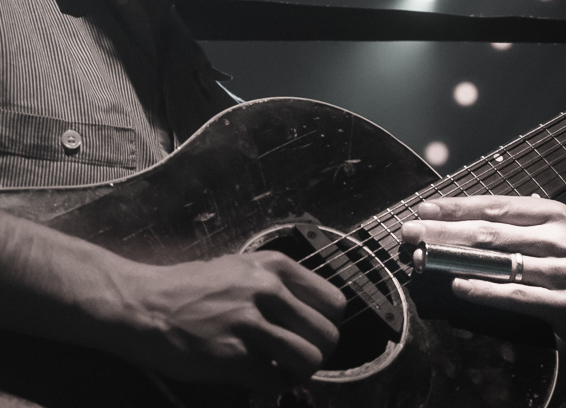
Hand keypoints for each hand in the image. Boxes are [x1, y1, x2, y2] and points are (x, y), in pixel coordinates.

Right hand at [120, 251, 344, 391]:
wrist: (139, 304)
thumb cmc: (188, 289)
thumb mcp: (241, 270)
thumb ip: (277, 289)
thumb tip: (310, 318)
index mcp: (275, 267)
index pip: (334, 303)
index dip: (326, 326)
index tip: (310, 336)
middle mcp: (267, 289)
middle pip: (327, 335)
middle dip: (316, 355)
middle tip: (294, 361)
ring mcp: (248, 322)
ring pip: (309, 360)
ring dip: (296, 374)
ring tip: (277, 372)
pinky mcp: (230, 355)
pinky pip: (274, 382)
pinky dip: (269, 388)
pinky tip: (254, 380)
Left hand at [400, 196, 565, 351]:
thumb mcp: (560, 236)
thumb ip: (524, 224)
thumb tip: (471, 213)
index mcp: (556, 215)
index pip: (497, 206)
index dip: (458, 207)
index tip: (424, 208)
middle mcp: (563, 239)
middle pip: (492, 232)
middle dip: (445, 230)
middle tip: (409, 231)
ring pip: (502, 262)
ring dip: (456, 260)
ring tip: (423, 258)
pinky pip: (520, 297)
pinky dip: (486, 291)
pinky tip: (458, 287)